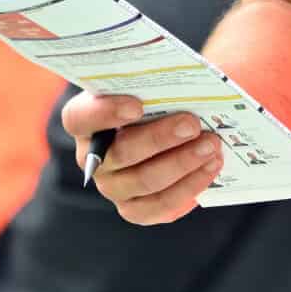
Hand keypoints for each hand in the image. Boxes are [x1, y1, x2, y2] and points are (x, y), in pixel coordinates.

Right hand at [61, 92, 222, 224]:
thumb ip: (156, 86)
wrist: (172, 127)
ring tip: (211, 145)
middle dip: (159, 138)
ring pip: (144, 181)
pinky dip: (190, 186)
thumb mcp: (152, 87)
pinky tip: (211, 167)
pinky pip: (160, 205)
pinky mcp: (135, 208)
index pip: (79, 118)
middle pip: (120, 153)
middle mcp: (93, 159)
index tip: (137, 105)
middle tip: (192, 124)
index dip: (105, 113)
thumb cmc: (158, 99)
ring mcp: (112, 187)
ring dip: (182, 163)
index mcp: (86, 122)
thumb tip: (187, 83)